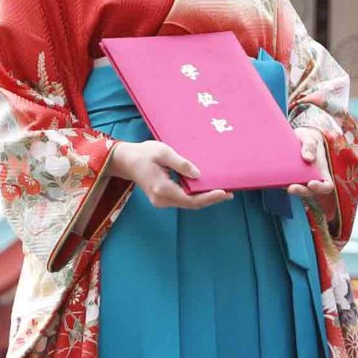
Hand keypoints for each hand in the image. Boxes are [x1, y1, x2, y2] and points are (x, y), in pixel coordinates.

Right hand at [111, 138, 231, 209]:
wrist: (127, 161)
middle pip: (191, 204)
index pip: (190, 199)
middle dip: (210, 199)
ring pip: (187, 203)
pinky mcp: (162, 199)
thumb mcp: (163, 152)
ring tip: (222, 191)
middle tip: (229, 193)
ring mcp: (161, 201)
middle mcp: (161, 199)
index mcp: (162, 188)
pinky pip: (183, 199)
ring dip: (204, 198)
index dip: (208, 198)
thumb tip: (198, 175)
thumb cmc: (145, 153)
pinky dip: (195, 196)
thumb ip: (181, 164)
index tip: (224, 193)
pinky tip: (206, 189)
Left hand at [287, 127, 338, 208]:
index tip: (311, 184)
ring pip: (296, 189)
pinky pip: (285, 183)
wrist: (297, 138)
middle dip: (300, 191)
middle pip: (309, 191)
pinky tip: (273, 176)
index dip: (321, 188)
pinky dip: (280, 182)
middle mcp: (312, 178)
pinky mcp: (288, 178)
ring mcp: (300, 179)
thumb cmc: (308, 139)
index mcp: (322, 172)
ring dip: (290, 189)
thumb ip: (310, 146)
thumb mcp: (311, 138)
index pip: (327, 186)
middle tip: (291, 188)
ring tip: (282, 184)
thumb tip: (308, 158)